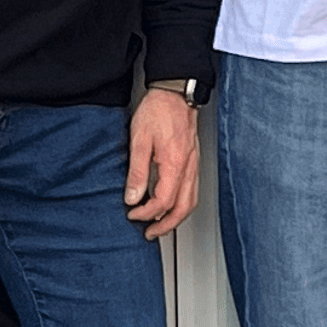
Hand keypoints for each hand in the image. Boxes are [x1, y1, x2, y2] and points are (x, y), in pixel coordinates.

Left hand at [125, 87, 200, 238]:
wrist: (176, 93)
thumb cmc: (158, 111)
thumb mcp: (139, 140)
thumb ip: (137, 172)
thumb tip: (132, 196)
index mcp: (175, 164)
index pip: (163, 201)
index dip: (146, 213)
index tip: (132, 214)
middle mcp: (189, 167)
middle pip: (183, 208)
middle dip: (166, 225)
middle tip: (150, 233)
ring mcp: (194, 164)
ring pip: (191, 201)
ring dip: (176, 218)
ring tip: (160, 224)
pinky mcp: (194, 160)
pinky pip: (193, 190)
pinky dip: (182, 204)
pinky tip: (171, 204)